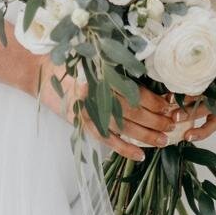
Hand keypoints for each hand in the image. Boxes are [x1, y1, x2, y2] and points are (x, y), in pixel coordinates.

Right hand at [52, 69, 215, 158]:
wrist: (41, 72)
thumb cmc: (74, 61)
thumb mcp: (98, 58)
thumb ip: (121, 70)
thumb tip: (156, 86)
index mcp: (102, 73)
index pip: (136, 92)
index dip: (156, 101)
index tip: (172, 106)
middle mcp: (96, 93)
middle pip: (133, 111)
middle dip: (156, 120)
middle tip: (173, 125)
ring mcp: (87, 111)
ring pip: (123, 128)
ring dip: (146, 136)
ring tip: (164, 141)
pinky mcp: (81, 124)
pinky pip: (106, 140)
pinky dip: (124, 150)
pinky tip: (140, 156)